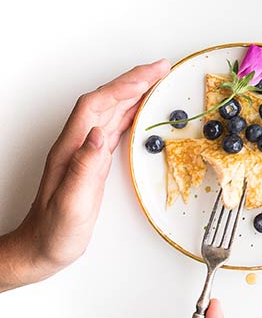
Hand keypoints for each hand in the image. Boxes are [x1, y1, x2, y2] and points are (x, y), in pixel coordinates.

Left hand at [0, 59, 168, 290]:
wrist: (41, 249)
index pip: (98, 105)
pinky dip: (132, 112)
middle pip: (106, 100)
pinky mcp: (94, 161)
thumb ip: (83, 167)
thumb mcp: (70, 203)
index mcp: (71, 148)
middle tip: (163, 68)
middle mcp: (78, 144)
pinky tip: (143, 111)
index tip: (151, 73)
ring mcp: (85, 152)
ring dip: (135, 92)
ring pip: (111, 110)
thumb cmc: (53, 232)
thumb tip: (98, 133)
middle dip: (134, 80)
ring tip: (158, 81)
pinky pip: (116, 126)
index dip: (124, 85)